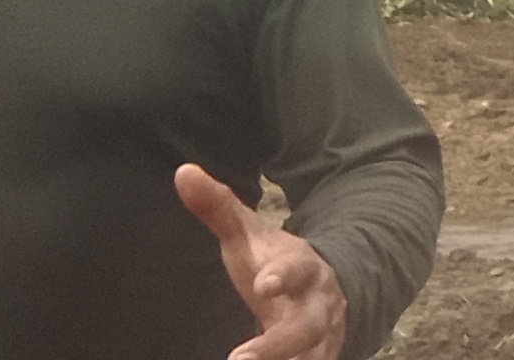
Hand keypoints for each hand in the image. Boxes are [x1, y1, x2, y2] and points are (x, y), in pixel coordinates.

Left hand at [175, 164, 347, 359]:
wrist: (331, 289)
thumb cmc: (275, 263)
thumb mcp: (250, 236)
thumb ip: (219, 209)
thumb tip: (183, 172)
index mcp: (303, 268)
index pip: (296, 270)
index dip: (282, 277)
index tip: (263, 285)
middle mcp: (317, 307)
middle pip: (305, 327)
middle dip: (278, 345)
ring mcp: (320, 340)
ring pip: (310, 358)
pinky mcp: (317, 359)